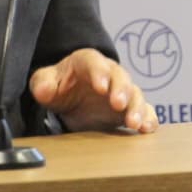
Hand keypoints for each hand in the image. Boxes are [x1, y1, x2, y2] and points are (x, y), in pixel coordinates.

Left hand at [29, 48, 157, 133]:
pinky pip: (145, 110)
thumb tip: (44, 90)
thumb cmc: (60, 86)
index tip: (100, 87)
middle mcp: (109, 73)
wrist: (72, 98)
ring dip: (136, 107)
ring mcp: (122, 91)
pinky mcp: (130, 108)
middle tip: (118, 104)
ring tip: (134, 123)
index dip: (98, 72)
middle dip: (121, 90)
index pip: (94, 62)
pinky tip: (147, 129)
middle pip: (120, 76)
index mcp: (86, 62)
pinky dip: (149, 118)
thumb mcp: (45, 83)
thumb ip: (43, 84)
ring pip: (135, 94)